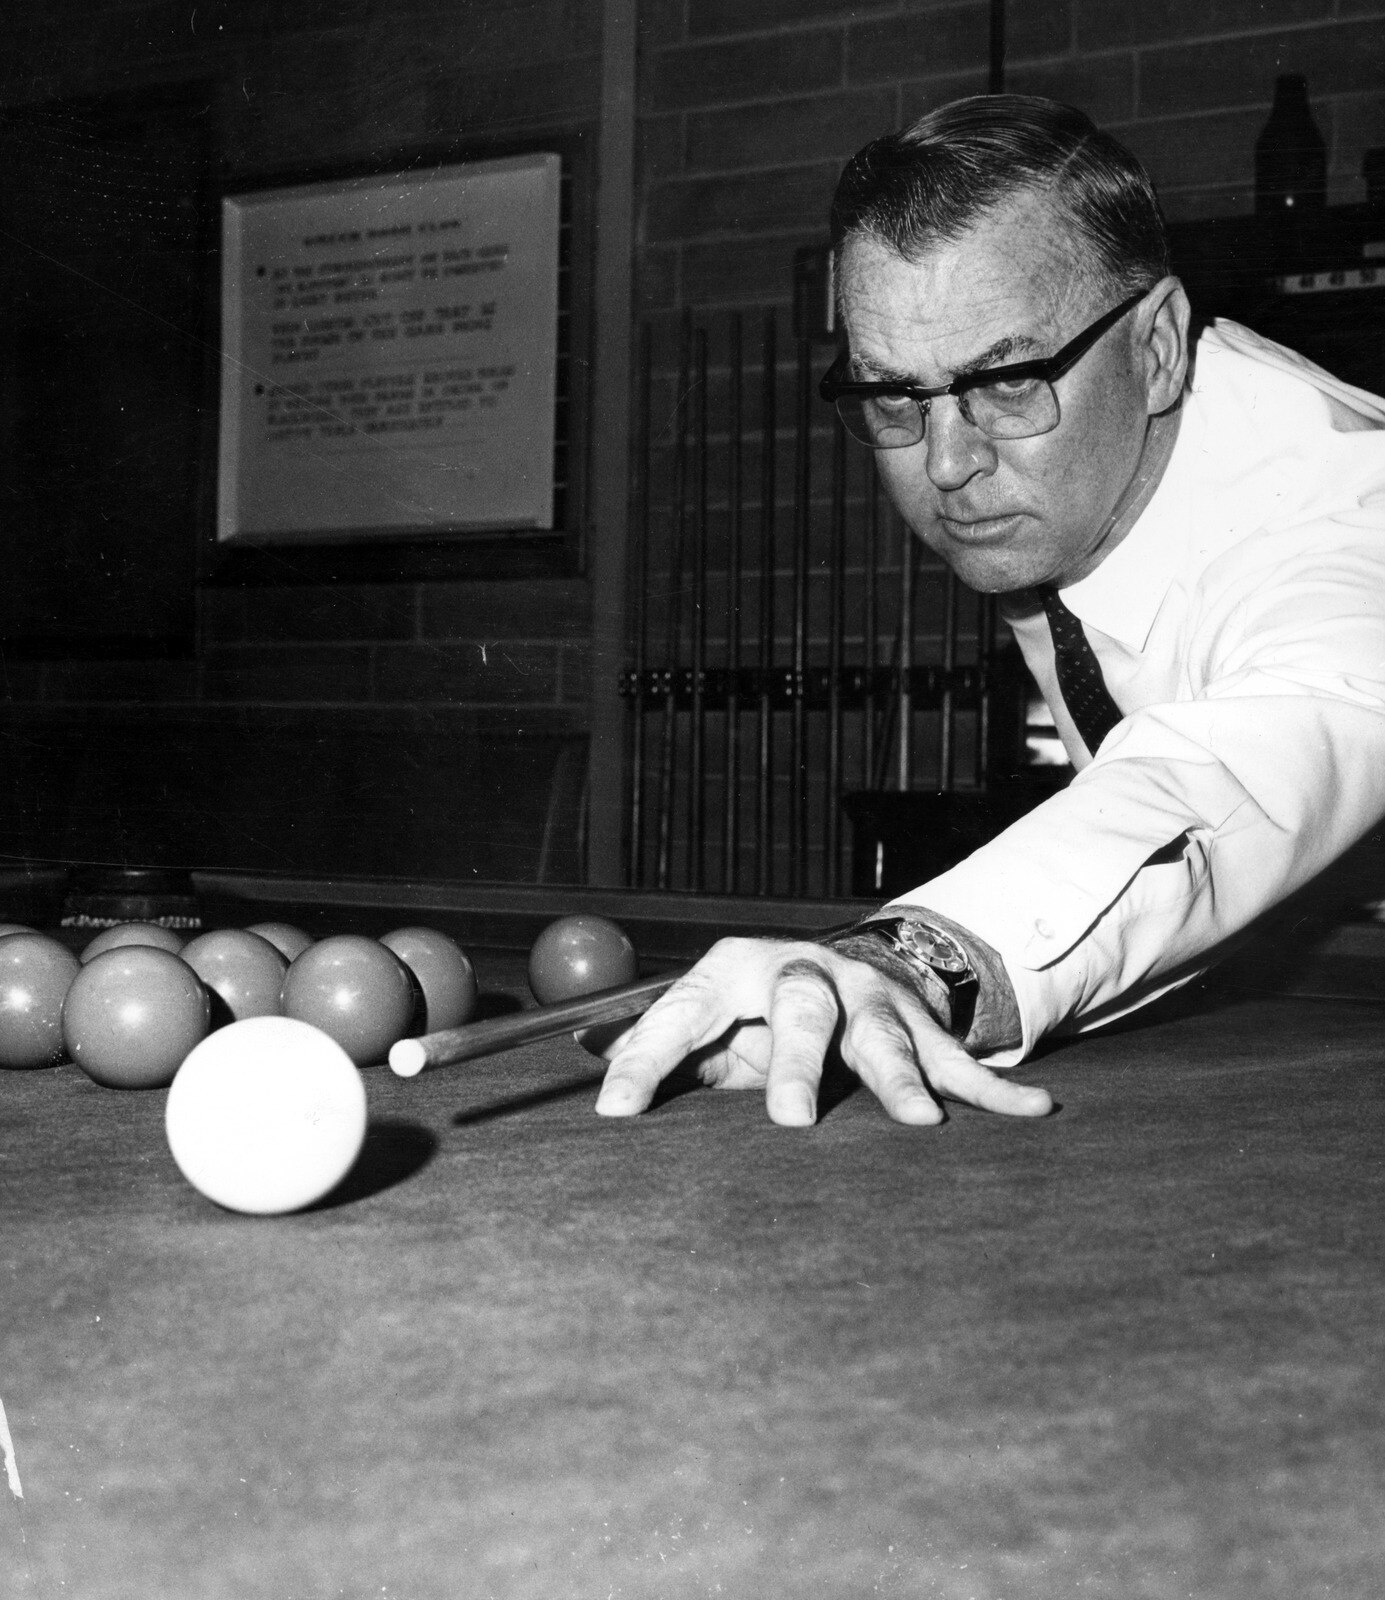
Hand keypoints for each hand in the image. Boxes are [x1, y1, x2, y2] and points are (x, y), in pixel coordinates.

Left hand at [592, 938, 1051, 1126]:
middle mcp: (804, 974)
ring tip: (917, 1121)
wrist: (841, 968)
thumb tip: (583, 1074)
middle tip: (789, 1122)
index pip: (684, 1010)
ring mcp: (869, 998)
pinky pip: (958, 1059)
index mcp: (733, 971)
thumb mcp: (705, 1025)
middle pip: (801, 1007)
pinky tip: (1033, 1112)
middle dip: (798, 1062)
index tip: (614, 1112)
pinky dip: (994, 1090)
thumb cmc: (755, 1013)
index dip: (647, 1058)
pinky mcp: (919, 1026)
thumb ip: (658, 1050)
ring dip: (900, 1076)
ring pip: (885, 1033)